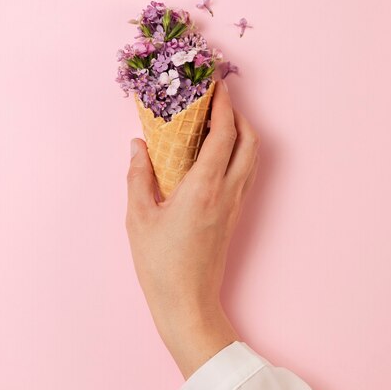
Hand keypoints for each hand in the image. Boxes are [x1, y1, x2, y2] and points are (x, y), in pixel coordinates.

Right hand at [126, 81, 258, 378]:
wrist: (188, 302)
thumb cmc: (160, 264)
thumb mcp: (138, 218)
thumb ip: (138, 176)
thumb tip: (138, 145)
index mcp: (203, 188)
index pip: (224, 135)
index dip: (224, 106)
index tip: (217, 86)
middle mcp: (227, 192)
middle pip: (250, 141)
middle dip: (239, 114)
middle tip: (218, 100)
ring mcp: (235, 204)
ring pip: (253, 157)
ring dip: (242, 133)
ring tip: (219, 121)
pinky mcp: (235, 215)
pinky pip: (246, 173)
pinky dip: (239, 153)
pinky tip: (218, 153)